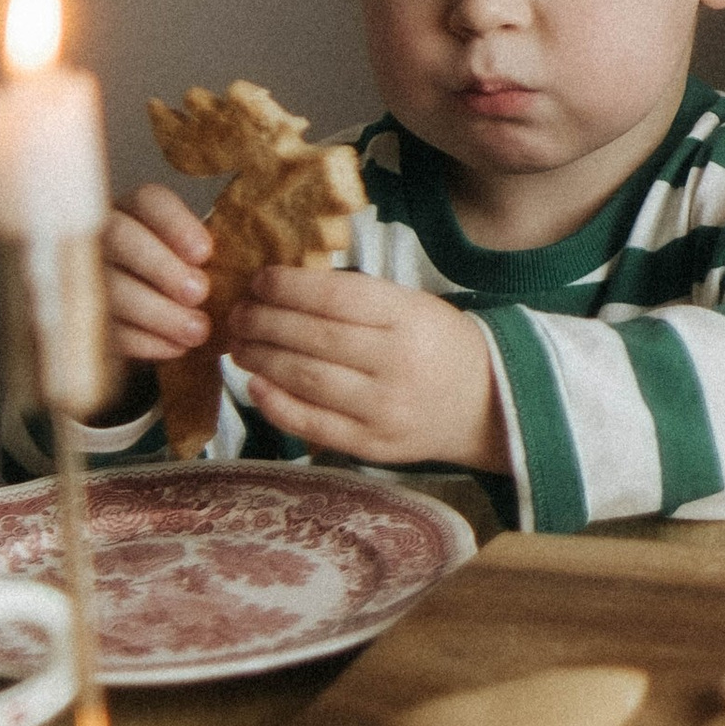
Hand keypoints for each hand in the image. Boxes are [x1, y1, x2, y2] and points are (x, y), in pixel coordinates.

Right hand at [104, 184, 213, 364]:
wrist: (152, 313)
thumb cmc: (184, 275)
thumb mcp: (196, 257)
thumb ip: (209, 255)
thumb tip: (244, 266)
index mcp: (137, 210)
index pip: (149, 201)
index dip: (176, 224)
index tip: (206, 253)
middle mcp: (105, 234)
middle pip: (121, 238)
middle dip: (162, 267)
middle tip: (200, 293)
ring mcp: (89, 275)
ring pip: (112, 288)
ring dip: (158, 312)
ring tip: (197, 331)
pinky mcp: (86, 317)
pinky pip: (108, 328)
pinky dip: (145, 341)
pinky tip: (176, 348)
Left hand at [227, 270, 500, 473]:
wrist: (487, 404)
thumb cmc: (439, 344)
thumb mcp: (412, 305)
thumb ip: (356, 298)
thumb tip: (284, 286)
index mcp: (408, 318)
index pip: (333, 298)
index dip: (286, 286)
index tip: (259, 280)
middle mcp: (395, 363)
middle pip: (311, 338)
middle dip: (262, 321)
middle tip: (237, 312)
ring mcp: (383, 409)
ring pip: (304, 379)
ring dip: (261, 358)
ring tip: (240, 344)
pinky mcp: (372, 445)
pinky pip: (312, 424)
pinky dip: (275, 404)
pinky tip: (255, 385)